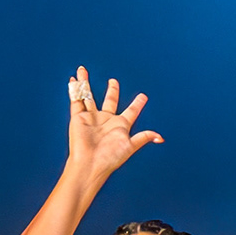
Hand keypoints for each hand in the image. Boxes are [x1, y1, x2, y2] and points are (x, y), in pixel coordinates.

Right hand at [63, 68, 162, 182]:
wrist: (89, 164)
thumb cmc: (110, 157)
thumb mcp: (130, 146)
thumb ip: (143, 138)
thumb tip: (161, 137)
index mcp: (119, 126)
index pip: (131, 111)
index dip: (137, 104)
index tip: (143, 96)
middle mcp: (105, 120)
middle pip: (109, 100)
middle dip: (112, 90)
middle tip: (113, 80)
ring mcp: (91, 118)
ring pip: (88, 96)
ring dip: (86, 82)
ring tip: (83, 70)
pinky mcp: (78, 118)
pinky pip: (76, 100)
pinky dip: (74, 89)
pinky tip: (74, 79)